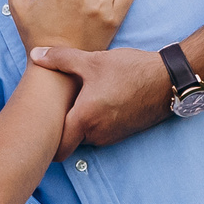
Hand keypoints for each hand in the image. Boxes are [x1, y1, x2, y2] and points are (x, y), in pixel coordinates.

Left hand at [31, 45, 171, 153]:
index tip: (44, 126)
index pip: (57, 149)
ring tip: (82, 100)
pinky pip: (102, 132)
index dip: (47, 141)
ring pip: (87, 137)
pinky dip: (98, 122)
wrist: (168, 79)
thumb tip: (36, 54)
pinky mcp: (125, 132)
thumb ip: (61, 59)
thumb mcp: (93, 61)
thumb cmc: (130, 70)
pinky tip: (101, 100)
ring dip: (83, 124)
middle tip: (60, 107)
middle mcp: (97, 134)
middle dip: (64, 128)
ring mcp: (112, 136)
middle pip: (70, 141)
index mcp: (85, 119)